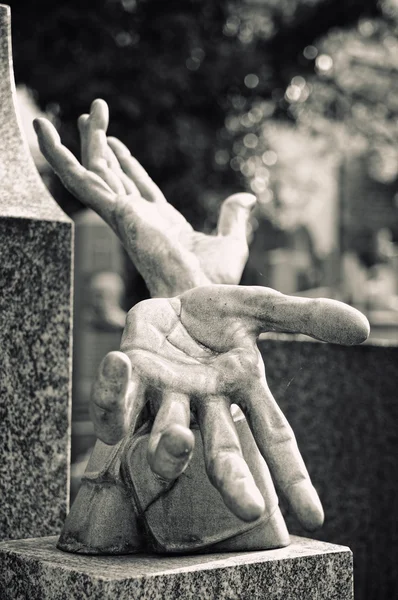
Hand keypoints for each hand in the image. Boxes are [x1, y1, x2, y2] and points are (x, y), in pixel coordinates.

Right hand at [33, 99, 255, 296]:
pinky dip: (61, 157)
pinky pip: (81, 180)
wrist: (203, 296)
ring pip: (96, 170)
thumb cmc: (216, 281)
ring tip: (85, 112)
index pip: (137, 185)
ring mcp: (124, 214)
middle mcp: (137, 216)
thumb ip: (232, 216)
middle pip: (113, 173)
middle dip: (102, 144)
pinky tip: (45, 133)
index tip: (117, 143)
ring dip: (88, 140)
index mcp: (159, 221)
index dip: (126, 163)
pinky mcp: (116, 213)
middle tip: (92, 115)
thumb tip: (248, 197)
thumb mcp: (231, 241)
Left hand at [91, 284, 368, 527]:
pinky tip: (119, 364)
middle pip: (221, 449)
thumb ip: (306, 317)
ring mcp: (167, 395)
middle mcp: (206, 403)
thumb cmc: (224, 312)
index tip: (314, 516)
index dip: (294, 474)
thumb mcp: (263, 306)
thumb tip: (364, 327)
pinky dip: (115, 390)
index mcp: (243, 390)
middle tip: (247, 508)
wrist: (176, 297)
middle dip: (231, 477)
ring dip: (170, 442)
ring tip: (179, 441)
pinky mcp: (133, 379)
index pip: (275, 436)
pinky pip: (120, 397)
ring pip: (167, 432)